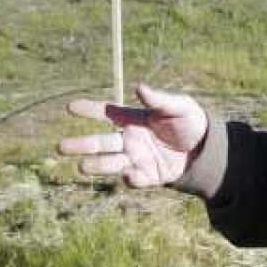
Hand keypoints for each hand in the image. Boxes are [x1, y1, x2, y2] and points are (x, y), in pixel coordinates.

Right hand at [57, 83, 207, 187]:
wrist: (206, 148)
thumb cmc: (190, 121)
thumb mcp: (178, 106)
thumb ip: (159, 99)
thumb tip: (139, 87)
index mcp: (134, 119)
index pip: (107, 113)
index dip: (89, 110)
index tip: (70, 107)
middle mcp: (130, 140)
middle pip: (100, 143)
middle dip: (81, 145)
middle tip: (61, 147)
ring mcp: (137, 159)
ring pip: (110, 163)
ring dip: (96, 165)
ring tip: (81, 167)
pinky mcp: (149, 175)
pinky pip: (135, 179)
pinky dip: (131, 178)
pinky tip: (128, 174)